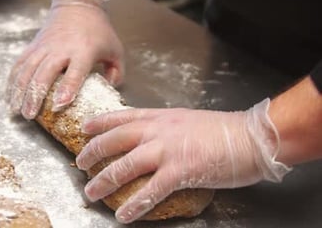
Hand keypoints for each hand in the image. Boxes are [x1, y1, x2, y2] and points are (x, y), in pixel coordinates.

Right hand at [7, 0, 123, 118]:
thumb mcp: (115, 50)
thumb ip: (117, 73)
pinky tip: (10, 96)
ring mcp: (44, 47)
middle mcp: (61, 49)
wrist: (77, 6)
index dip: (67, 89)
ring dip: (20, 91)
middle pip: (44, 73)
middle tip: (30, 115)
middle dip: (35, 95)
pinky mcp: (33, 46)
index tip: (59, 105)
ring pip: (28, 69)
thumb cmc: (98, 31)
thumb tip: (109, 91)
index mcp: (84, 51)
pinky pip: (20, 64)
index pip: (75, 72)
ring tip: (17, 110)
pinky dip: (13, 80)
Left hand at [76, 99, 290, 222]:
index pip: (122, 116)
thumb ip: (165, 126)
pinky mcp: (180, 171)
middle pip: (115, 139)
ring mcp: (168, 150)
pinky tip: (123, 214)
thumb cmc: (222, 130)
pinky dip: (134, 204)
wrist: (251, 137)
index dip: (100, 122)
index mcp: (160, 117)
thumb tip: (149, 137)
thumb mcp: (186, 120)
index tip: (84, 128)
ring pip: (126, 165)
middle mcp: (158, 131)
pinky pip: (151, 191)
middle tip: (79, 164)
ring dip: (105, 180)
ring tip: (91, 192)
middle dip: (93, 152)